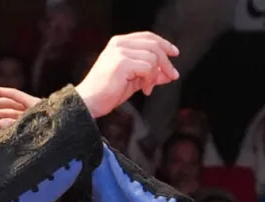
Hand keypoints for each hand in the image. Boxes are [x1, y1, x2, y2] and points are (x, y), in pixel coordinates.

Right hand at [0, 32, 178, 121]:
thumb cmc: (108, 92)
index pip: (147, 36)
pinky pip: (147, 68)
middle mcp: (119, 43)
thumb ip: (150, 74)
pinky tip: (144, 90)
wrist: (90, 102)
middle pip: (153, 45)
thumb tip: (169, 74)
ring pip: (153, 57)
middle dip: (166, 62)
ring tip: (148, 88)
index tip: (174, 54)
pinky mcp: (121, 63)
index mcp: (119, 43)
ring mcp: (119, 52)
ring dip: (155, 75)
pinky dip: (150, 80)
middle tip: (171, 76)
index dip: (163, 44)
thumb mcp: (134, 81)